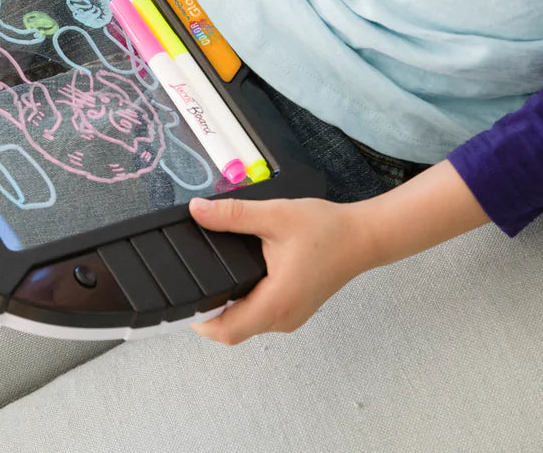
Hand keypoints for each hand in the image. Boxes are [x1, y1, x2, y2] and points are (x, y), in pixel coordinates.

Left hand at [187, 195, 374, 344]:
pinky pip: (260, 315)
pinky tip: (237, 277)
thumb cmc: (327, 229)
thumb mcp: (275, 215)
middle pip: (233, 328)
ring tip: (209, 276)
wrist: (363, 237)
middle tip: (188, 281)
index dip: (198, 321)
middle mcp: (283, 318)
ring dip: (227, 306)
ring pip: (246, 323)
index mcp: (277, 302)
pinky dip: (243, 302)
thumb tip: (197, 211)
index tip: (179, 302)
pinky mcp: (294, 309)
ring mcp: (290, 317)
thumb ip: (233, 215)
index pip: (226, 330)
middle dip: (208, 310)